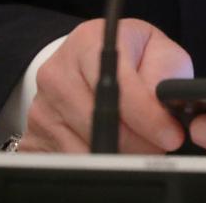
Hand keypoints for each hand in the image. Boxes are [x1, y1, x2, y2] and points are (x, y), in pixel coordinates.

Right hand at [21, 18, 192, 153]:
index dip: (148, 116)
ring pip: (85, 148)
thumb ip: (165, 75)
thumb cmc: (129, 55)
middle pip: (100, 123)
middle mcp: (58, 73)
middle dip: (138, 143)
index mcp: (88, 42)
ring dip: (120, 157)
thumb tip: (166, 112)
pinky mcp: (35, 136)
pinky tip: (113, 152)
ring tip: (140, 148)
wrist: (88, 62)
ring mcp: (42, 107)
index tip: (170, 135)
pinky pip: (68, 162)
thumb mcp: (156, 50)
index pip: (118, 86)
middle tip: (160, 147)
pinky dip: (95, 164)